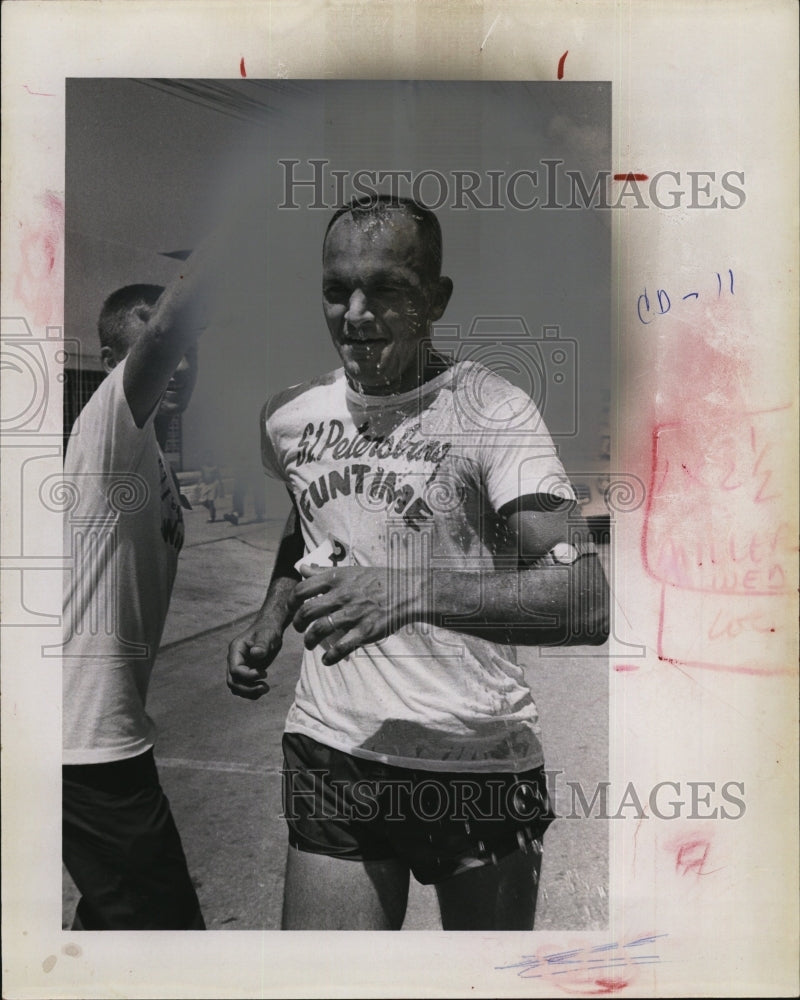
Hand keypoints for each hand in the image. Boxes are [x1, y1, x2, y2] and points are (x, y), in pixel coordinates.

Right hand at [226, 622, 282, 699]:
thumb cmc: (268, 630)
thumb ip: (262, 644)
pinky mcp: (245, 672)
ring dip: (249, 692)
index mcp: (235, 650)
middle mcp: (234, 659)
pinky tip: (263, 689)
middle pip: (232, 681)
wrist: (270, 628)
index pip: (235, 669)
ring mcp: (239, 666)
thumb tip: (256, 654)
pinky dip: (251, 692)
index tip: (264, 673)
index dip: (248, 675)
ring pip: (236, 686)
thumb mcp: (267, 635)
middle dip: (247, 688)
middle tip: (265, 687)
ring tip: (266, 689)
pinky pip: (243, 686)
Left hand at [291, 564, 420, 664]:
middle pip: (307, 611)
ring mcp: (353, 614)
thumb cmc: (378, 580)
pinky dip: (330, 657)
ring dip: (310, 641)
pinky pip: (341, 647)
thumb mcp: (350, 571)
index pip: (302, 589)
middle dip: (298, 623)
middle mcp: (342, 596)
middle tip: (300, 628)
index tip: (292, 609)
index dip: (291, 602)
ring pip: (320, 630)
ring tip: (310, 644)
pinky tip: (327, 660)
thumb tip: (301, 567)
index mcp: (336, 580)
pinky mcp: (364, 631)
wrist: (407, 592)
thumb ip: (323, 572)